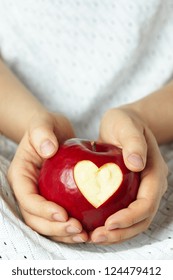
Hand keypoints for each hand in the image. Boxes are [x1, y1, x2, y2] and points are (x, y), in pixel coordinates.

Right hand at [8, 111, 87, 242]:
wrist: (52, 132)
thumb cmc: (46, 126)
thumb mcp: (42, 123)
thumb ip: (42, 132)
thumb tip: (48, 149)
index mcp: (21, 175)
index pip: (27, 199)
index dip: (43, 210)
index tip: (63, 214)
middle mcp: (27, 190)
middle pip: (35, 218)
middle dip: (54, 229)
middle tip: (78, 229)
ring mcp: (40, 196)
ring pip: (46, 224)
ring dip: (63, 234)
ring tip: (84, 235)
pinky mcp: (53, 198)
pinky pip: (59, 218)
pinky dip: (70, 227)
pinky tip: (88, 228)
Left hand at [89, 107, 167, 243]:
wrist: (125, 125)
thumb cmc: (126, 123)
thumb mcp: (128, 125)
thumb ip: (133, 143)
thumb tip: (136, 164)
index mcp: (154, 172)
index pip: (147, 202)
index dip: (130, 217)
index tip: (108, 223)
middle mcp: (150, 186)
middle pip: (141, 219)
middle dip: (121, 233)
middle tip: (96, 237)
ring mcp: (139, 190)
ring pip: (133, 221)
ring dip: (115, 233)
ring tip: (92, 237)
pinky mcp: (127, 192)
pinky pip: (122, 212)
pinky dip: (110, 223)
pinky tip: (91, 225)